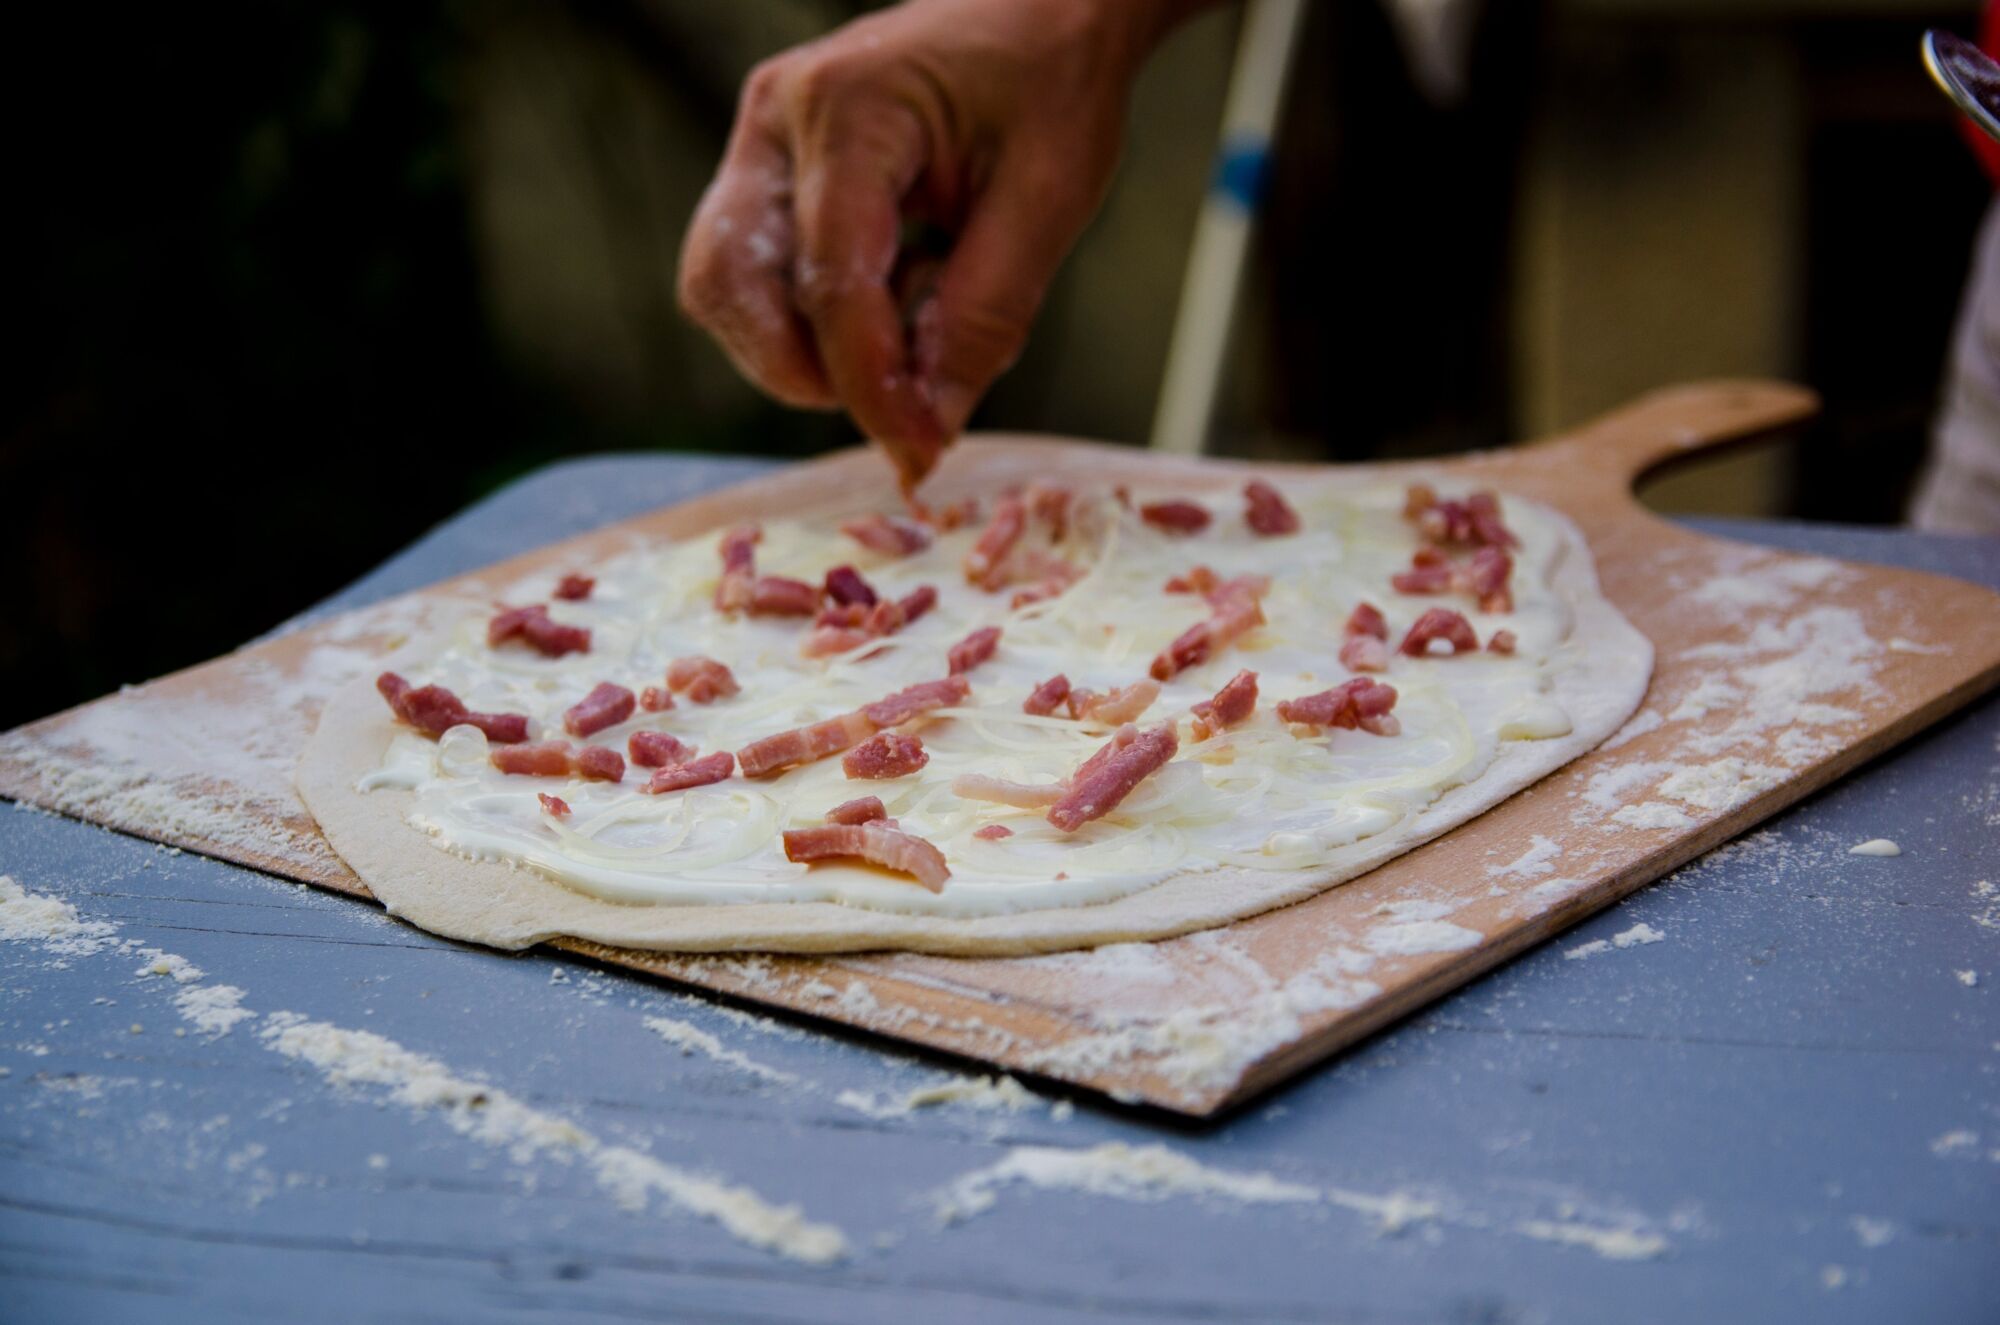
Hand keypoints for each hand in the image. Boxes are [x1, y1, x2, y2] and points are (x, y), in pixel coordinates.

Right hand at [678, 0, 1191, 487]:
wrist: (1044, 10)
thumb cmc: (1052, 82)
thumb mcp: (1047, 201)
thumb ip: (985, 318)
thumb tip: (928, 430)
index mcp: (853, 108)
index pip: (831, 280)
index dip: (869, 386)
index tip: (918, 452)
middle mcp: (779, 118)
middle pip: (730, 284)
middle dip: (804, 370)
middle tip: (897, 403)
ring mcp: (761, 140)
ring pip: (725, 285)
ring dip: (801, 348)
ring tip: (905, 336)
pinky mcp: (769, 167)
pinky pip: (752, 270)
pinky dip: (811, 316)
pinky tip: (898, 296)